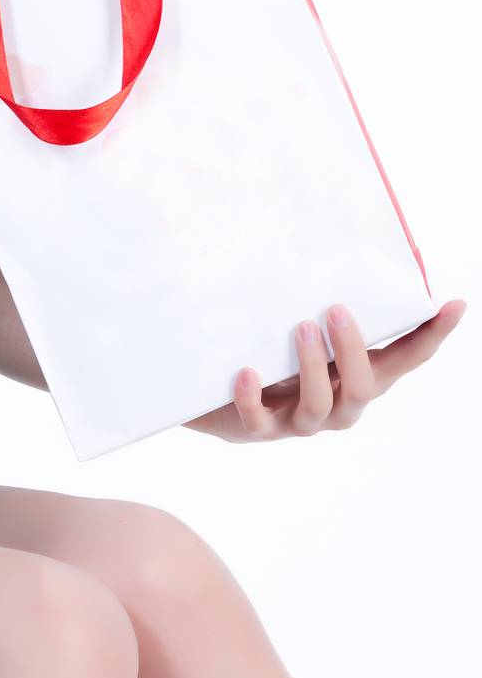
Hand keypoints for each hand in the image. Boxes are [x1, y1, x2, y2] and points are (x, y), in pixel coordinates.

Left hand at [183, 298, 467, 442]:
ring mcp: (300, 420)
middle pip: (364, 388)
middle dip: (353, 349)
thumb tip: (344, 249)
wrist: (224, 402)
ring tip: (300, 328)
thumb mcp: (310, 328)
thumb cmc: (277, 355)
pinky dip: (252, 397)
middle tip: (335, 309)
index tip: (453, 304)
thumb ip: (330, 306)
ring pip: (319, 404)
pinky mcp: (257, 428)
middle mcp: (339, 403)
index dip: (432, 335)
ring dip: (313, 366)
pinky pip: (259, 420)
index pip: (405, 359)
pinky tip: (247, 372)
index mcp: (360, 377)